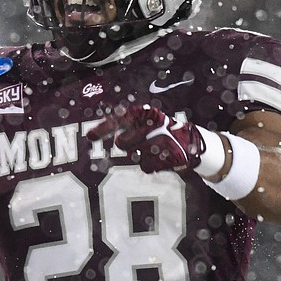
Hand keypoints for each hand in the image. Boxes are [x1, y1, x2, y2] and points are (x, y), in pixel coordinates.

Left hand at [87, 104, 210, 173]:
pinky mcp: (166, 157)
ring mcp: (159, 142)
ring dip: (140, 154)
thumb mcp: (146, 119)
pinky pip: (144, 166)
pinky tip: (159, 157)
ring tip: (153, 148)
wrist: (190, 141)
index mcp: (146, 114)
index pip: (119, 119)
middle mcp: (151, 126)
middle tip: (137, 142)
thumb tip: (93, 134)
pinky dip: (149, 164)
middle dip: (127, 144)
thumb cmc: (162, 129)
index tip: (90, 136)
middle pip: (122, 143)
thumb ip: (124, 123)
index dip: (103, 128)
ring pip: (133, 155)